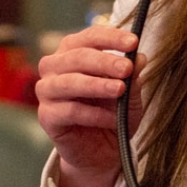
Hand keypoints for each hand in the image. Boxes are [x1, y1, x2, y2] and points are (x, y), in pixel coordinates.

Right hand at [34, 25, 146, 186]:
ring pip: (69, 82)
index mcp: (74, 51)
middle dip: (105, 61)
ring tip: (120, 90)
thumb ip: (132, 75)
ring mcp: (47, 90)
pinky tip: (112, 118)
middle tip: (127, 68)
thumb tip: (139, 57)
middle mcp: (55, 66)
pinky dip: (93, 114)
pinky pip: (69, 111)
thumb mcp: (130, 93)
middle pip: (77, 56)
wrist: (101, 151)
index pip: (90, 36)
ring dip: (97, 85)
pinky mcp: (46, 116)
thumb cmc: (112, 113)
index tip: (133, 42)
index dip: (111, 37)